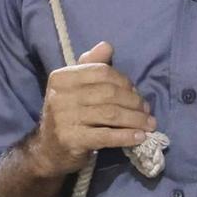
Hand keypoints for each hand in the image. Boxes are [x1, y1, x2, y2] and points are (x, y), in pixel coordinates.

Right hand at [28, 41, 155, 177]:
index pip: (102, 72)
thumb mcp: (74, 88)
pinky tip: (139, 137)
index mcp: (61, 77)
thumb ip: (90, 66)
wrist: (46, 151)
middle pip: (109, 93)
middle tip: (147, 112)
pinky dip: (126, 136)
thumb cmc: (67, 116)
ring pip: (111, 114)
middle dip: (134, 102)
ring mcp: (64, 118)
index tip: (136, 93)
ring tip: (149, 125)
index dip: (125, 82)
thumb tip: (106, 46)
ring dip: (135, 119)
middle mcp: (59, 95)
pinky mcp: (71, 140)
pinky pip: (106, 136)